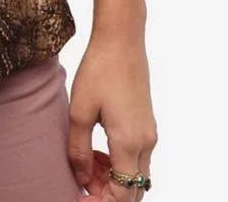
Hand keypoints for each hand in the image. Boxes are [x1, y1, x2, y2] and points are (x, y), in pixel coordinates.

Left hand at [67, 31, 157, 199]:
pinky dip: (119, 163)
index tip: (78, 197)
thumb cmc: (99, 70)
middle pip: (132, 189)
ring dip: (114, 179)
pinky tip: (97, 150)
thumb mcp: (80, 110)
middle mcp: (146, 143)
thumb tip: (82, 178)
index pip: (122, 194)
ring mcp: (149, 132)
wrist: (121, 40)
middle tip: (81, 186)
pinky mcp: (146, 122)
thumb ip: (79, 149)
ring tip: (86, 166)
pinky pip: (137, 157)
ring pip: (135, 174)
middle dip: (108, 194)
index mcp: (130, 143)